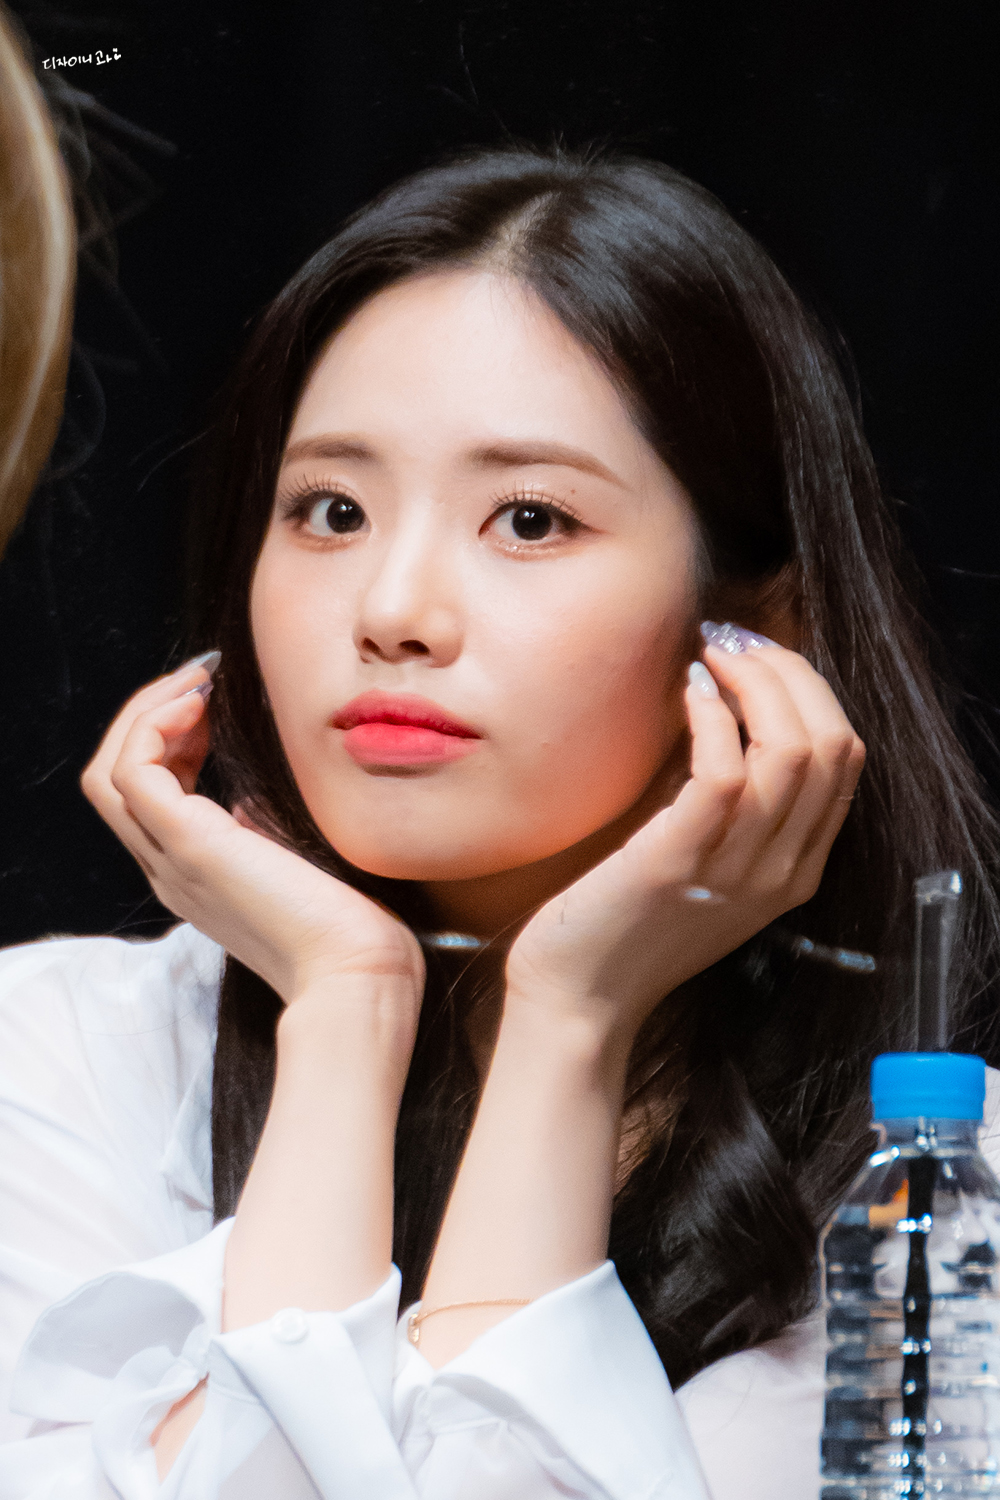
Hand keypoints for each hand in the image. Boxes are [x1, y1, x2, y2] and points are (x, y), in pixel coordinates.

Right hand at [81, 659, 424, 1011]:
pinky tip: (199, 706)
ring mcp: (173, 860)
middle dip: (150, 716)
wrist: (357, 975)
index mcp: (194, 873)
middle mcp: (170, 869)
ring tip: (198, 684)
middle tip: (201, 679)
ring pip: (109, 773)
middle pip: (112, 780)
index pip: (147, 795)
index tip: (214, 702)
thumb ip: (265, 831)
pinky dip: (155, 726)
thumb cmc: (349, 927)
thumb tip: (251, 794)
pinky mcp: (191, 846)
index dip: (170, 738)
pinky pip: (133, 773)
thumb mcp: (298, 864)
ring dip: (147, 712)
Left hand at [505, 641, 864, 1042]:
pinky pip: (724, 773)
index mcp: (795, 870)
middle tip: (734, 643)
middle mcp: (780, 871)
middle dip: (789, 674)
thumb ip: (728, 807)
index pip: (845, 759)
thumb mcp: (703, 864)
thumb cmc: (625, 923)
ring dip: (753, 683)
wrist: (578, 1001)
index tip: (759, 656)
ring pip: (790, 751)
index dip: (810, 691)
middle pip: (829, 744)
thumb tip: (721, 711)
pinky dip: (713, 718)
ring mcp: (734, 871)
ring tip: (710, 656)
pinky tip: (686, 693)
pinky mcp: (677, 864)